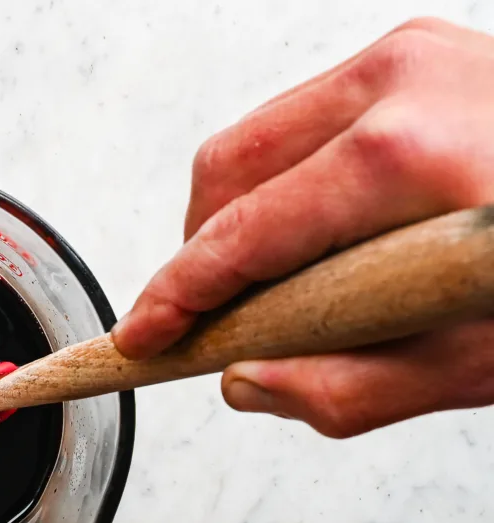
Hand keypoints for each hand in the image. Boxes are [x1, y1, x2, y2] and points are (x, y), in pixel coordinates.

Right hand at [111, 18, 493, 437]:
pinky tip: (318, 234)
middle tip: (209, 323)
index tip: (141, 336)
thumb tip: (249, 383)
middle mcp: (400, 84)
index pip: (243, 236)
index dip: (176, 297)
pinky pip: (303, 120)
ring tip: (271, 285)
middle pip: (225, 173)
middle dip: (198, 255)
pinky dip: (285, 182)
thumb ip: (349, 388)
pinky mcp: (416, 55)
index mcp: (409, 159)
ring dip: (237, 217)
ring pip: (253, 139)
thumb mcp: (482, 361)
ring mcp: (409, 57)